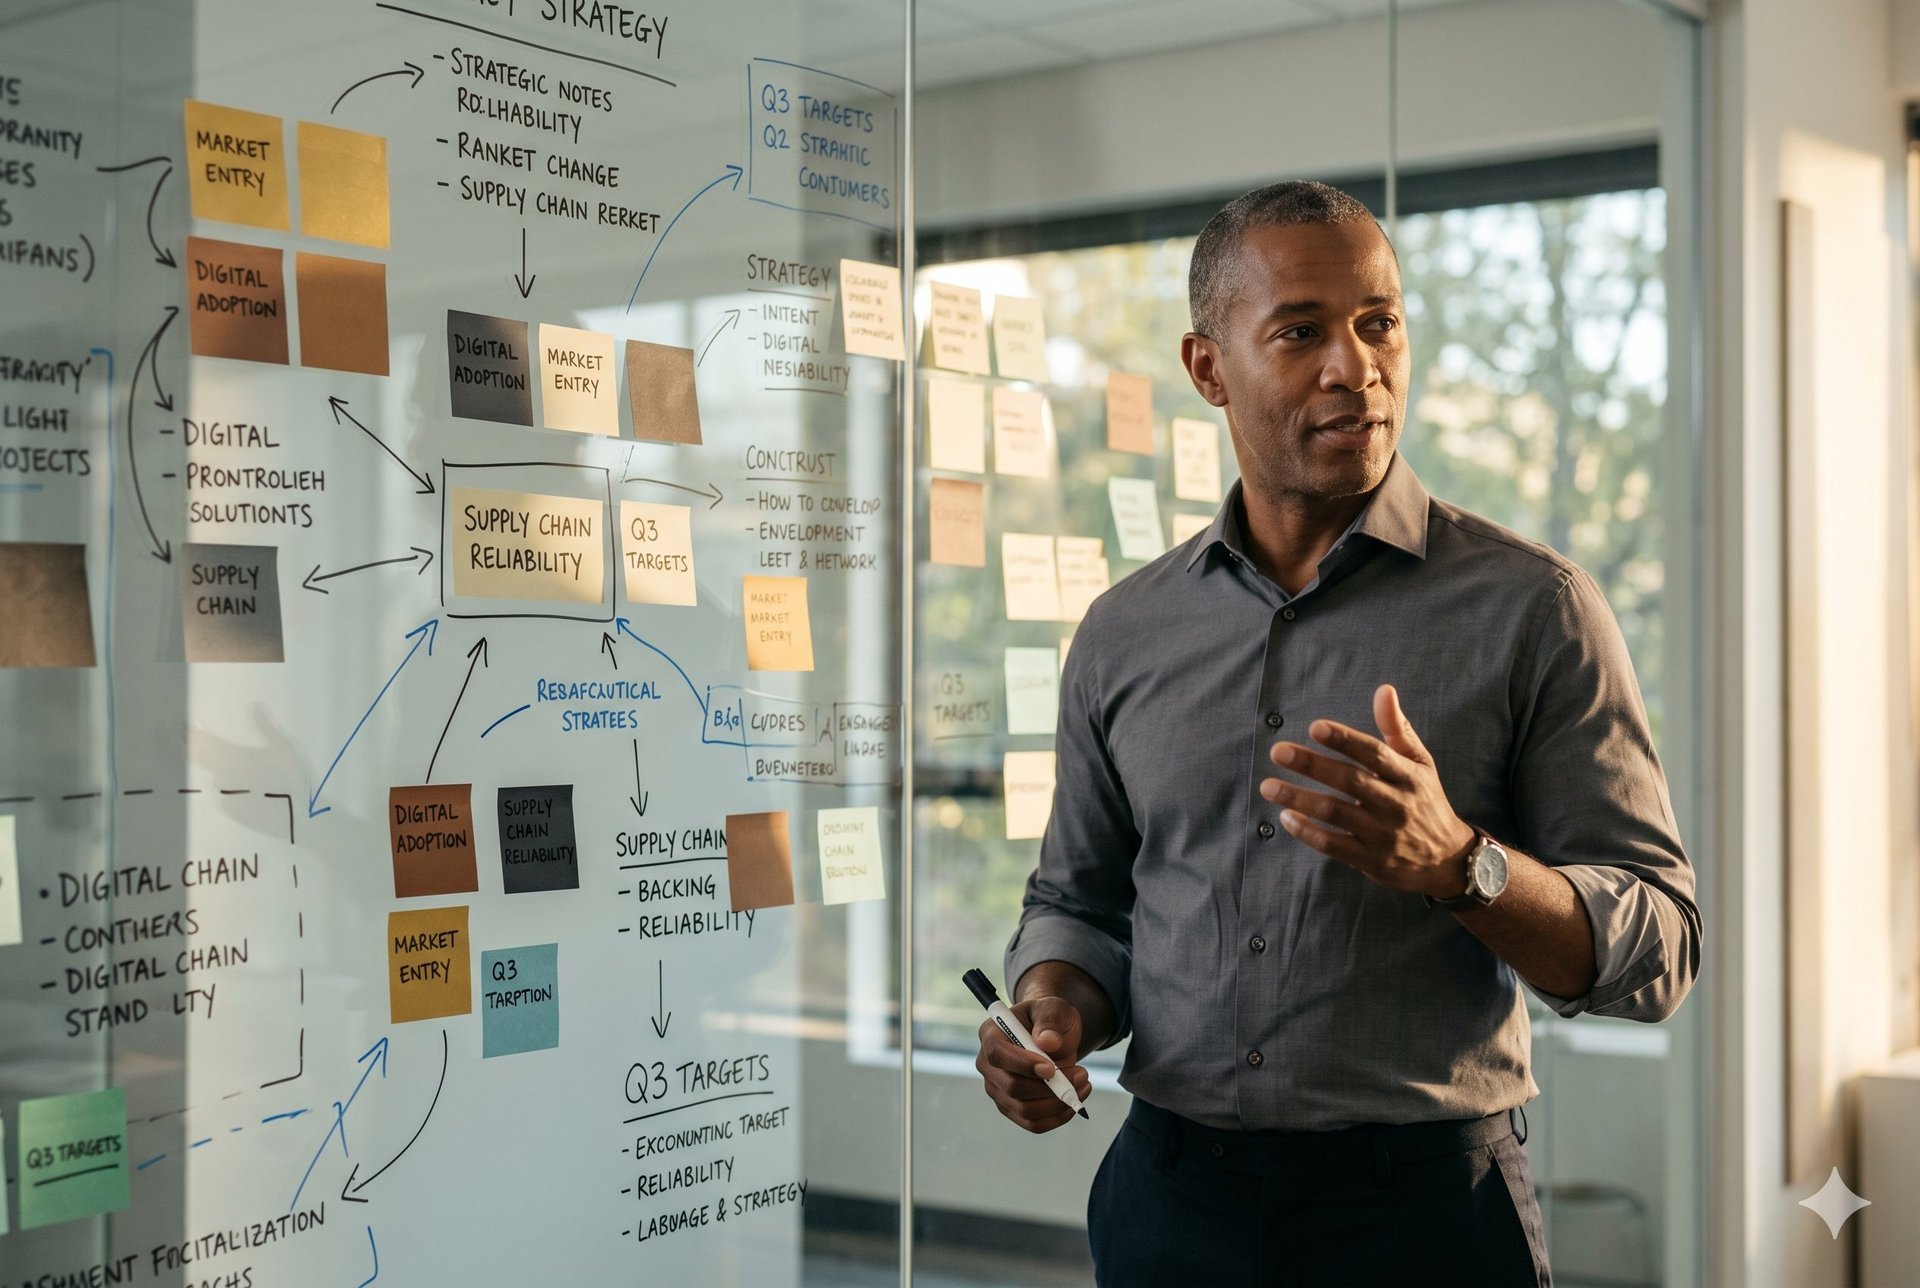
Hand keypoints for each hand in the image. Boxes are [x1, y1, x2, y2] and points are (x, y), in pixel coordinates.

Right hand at [975, 995, 1092, 1133]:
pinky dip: (1057, 1117)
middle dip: (1050, 1087)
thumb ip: (1050, 1020)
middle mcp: (988, 1065)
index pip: (997, 1055)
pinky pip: (1033, 1123)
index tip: (1051, 1069)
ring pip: (1024, 1110)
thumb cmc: (1049, 1019)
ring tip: (1083, 1085)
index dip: (1023, 1065)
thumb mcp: (1053, 1008)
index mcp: (991, 1034)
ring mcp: (998, 1089)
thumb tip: (1048, 1043)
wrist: (1052, 1035)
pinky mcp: (1012, 1108)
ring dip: (1058, 1103)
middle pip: (1012, 1087)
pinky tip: (1074, 1101)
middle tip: (1082, 1074)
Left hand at [1258, 683, 1475, 898]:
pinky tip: (1287, 817)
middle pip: (1350, 781)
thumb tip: (1384, 690)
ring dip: (1299, 798)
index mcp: (1408, 776)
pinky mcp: (1371, 860)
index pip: (1375, 754)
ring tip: (1269, 786)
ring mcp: (1383, 834)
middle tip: (1278, 751)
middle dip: (1312, 765)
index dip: (1345, 740)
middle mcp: (1396, 804)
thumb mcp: (1419, 763)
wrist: (1447, 859)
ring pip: (1336, 813)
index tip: (1315, 727)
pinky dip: (1308, 832)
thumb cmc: (1425, 801)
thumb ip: (1397, 728)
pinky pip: (1334, 845)